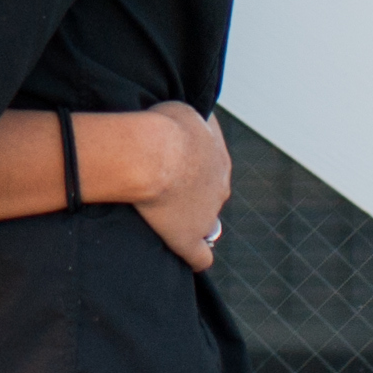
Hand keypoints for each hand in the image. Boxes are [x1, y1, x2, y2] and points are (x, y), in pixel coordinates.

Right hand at [127, 105, 231, 271]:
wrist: (153, 154)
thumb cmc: (163, 126)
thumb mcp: (185, 111)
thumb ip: (191, 123)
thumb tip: (188, 125)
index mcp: (219, 159)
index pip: (210, 166)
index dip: (190, 167)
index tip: (171, 164)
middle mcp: (219, 188)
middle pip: (209, 195)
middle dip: (191, 193)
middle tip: (162, 187)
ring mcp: (206, 216)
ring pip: (206, 223)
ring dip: (191, 221)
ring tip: (166, 220)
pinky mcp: (188, 238)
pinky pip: (200, 257)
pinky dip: (196, 258)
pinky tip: (190, 261)